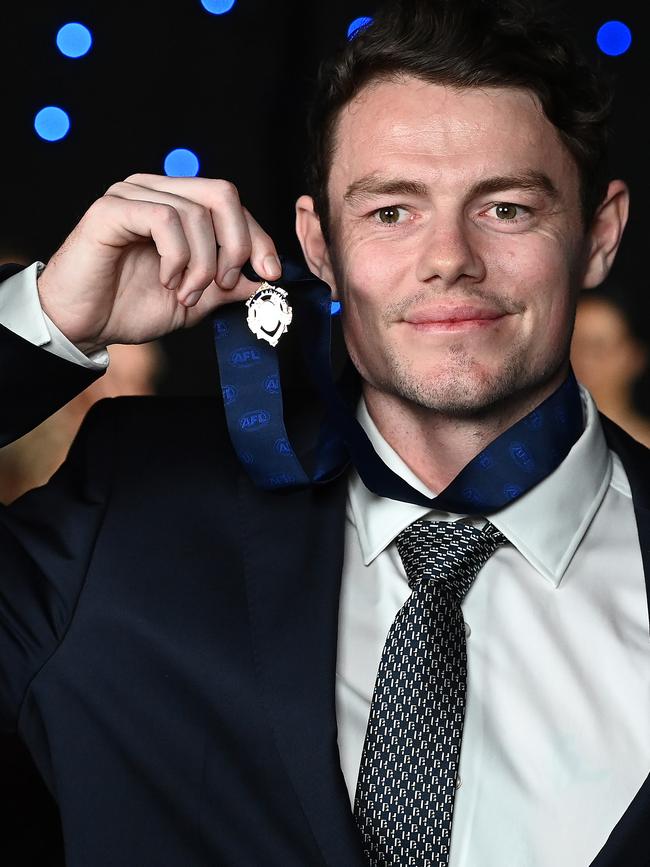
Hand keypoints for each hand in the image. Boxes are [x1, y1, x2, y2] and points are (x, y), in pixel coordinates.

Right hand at [36, 174, 281, 353]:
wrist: (81, 325)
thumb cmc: (128, 308)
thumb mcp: (195, 302)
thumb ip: (228, 287)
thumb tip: (267, 280)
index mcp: (177, 206)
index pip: (231, 204)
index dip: (258, 237)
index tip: (270, 273)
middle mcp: (156, 191)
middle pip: (222, 194)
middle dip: (238, 243)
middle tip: (227, 283)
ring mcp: (132, 196)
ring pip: (196, 212)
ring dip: (201, 264)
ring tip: (186, 293)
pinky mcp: (111, 210)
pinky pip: (164, 219)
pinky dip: (176, 257)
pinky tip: (167, 280)